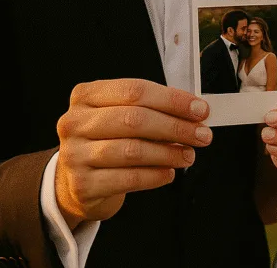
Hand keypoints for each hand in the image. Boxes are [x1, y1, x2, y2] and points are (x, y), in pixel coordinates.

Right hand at [55, 79, 212, 227]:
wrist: (75, 182)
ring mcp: (75, 154)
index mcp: (86, 96)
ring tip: (188, 155)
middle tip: (201, 134)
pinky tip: (168, 172)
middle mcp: (75, 122)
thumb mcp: (119, 116)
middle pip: (134, 119)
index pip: (135, 90)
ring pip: (132, 150)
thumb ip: (151, 110)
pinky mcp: (82, 185)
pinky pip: (129, 178)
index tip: (199, 109)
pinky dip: (155, 175)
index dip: (172, 100)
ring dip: (169, 153)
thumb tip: (193, 113)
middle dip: (175, 127)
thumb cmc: (105, 141)